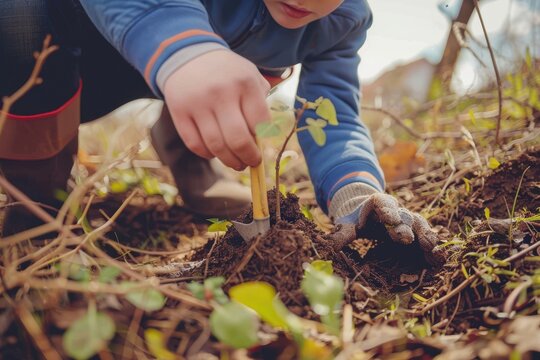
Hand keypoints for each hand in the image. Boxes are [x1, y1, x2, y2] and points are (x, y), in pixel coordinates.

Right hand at [163, 50, 270, 170]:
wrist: (188, 54)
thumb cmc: (227, 72)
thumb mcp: (249, 75)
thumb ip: (261, 102)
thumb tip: (264, 139)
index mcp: (244, 82)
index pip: (260, 123)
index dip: (263, 141)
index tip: (262, 147)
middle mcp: (221, 92)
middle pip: (238, 140)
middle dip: (249, 158)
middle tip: (252, 162)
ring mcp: (198, 103)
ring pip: (216, 146)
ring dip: (229, 161)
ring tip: (237, 163)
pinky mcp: (179, 111)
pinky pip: (195, 144)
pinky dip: (207, 154)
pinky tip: (215, 152)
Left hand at [331, 184, 443, 264]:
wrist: (370, 216)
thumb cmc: (357, 220)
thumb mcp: (347, 225)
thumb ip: (342, 234)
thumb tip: (329, 247)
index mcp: (377, 203)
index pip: (382, 203)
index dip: (386, 210)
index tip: (389, 218)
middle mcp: (396, 210)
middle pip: (402, 216)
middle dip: (404, 227)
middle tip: (405, 239)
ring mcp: (408, 220)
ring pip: (420, 225)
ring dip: (425, 236)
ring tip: (430, 248)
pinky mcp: (417, 232)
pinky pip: (427, 237)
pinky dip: (434, 246)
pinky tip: (439, 257)